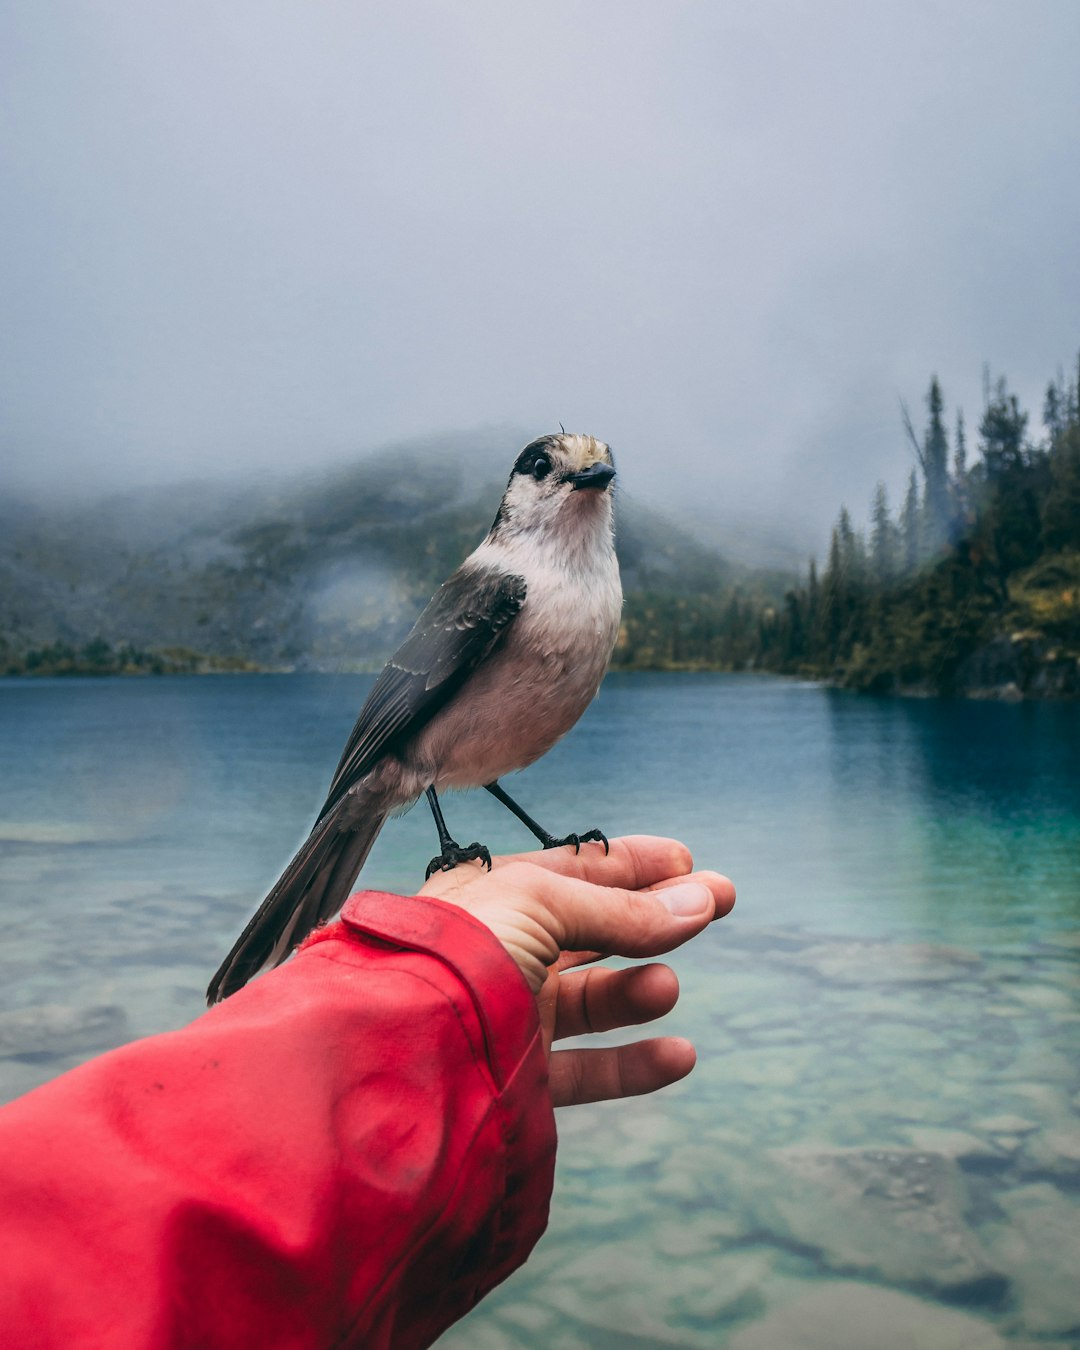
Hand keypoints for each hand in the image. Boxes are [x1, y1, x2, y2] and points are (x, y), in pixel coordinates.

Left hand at [419, 836, 733, 1108]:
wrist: (402, 1050)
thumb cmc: (457, 953)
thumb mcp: (540, 902)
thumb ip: (621, 909)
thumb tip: (699, 900)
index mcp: (491, 896)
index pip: (571, 871)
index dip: (630, 864)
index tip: (686, 862)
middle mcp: (500, 951)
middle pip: (593, 929)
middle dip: (656, 915)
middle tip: (719, 903)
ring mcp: (509, 1015)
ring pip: (592, 998)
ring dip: (638, 989)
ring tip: (667, 985)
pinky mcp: (519, 1078)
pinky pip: (588, 1071)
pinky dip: (636, 1064)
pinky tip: (678, 1054)